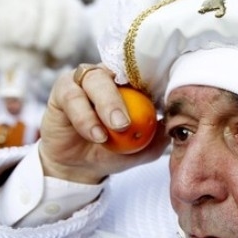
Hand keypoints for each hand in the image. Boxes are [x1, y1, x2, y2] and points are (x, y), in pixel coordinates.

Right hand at [39, 64, 168, 183]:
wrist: (80, 167)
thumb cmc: (113, 152)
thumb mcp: (141, 150)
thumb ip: (158, 137)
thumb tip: (174, 125)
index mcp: (130, 84)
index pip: (143, 71)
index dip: (151, 78)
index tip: (158, 97)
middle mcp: (108, 76)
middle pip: (118, 72)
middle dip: (122, 99)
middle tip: (125, 125)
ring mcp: (84, 80)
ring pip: (94, 80)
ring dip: (104, 105)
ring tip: (109, 133)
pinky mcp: (63, 90)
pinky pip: (72, 96)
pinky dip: (84, 117)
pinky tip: (94, 135)